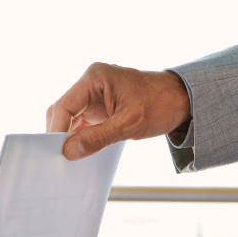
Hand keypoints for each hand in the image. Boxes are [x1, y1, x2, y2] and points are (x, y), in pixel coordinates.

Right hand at [46, 63, 190, 160]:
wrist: (182, 99)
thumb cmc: (161, 105)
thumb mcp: (129, 124)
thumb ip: (97, 138)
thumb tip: (69, 152)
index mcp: (95, 77)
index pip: (65, 105)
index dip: (56, 130)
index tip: (55, 152)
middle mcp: (91, 81)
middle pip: (63, 109)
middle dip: (59, 133)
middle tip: (59, 158)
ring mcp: (94, 92)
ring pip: (70, 116)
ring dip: (69, 135)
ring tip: (69, 157)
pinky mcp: (100, 103)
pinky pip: (82, 119)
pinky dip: (80, 135)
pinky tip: (81, 150)